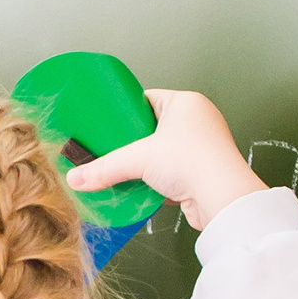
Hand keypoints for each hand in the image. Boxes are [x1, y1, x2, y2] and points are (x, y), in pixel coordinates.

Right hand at [66, 90, 265, 229]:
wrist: (222, 198)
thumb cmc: (193, 161)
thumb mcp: (137, 160)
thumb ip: (103, 168)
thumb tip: (76, 178)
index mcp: (186, 103)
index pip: (146, 100)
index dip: (124, 112)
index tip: (104, 123)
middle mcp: (197, 121)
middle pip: (150, 129)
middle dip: (129, 143)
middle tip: (106, 150)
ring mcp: (200, 147)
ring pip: (159, 153)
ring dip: (141, 164)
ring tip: (118, 171)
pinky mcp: (200, 173)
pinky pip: (168, 173)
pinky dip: (152, 181)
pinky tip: (136, 189)